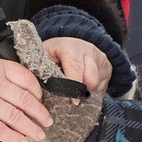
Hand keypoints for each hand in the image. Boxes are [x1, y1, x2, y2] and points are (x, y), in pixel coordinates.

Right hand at [0, 52, 50, 141]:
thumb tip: (17, 86)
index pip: (26, 78)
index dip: (38, 90)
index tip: (41, 98)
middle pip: (25, 99)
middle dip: (40, 112)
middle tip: (47, 119)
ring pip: (16, 116)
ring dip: (31, 127)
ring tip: (39, 134)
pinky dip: (12, 136)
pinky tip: (21, 140)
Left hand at [9, 22, 103, 141]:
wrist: (73, 41)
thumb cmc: (55, 52)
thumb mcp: (44, 55)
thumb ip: (41, 70)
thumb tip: (34, 91)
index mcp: (69, 47)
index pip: (75, 68)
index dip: (73, 86)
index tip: (72, 100)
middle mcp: (87, 50)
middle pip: (90, 77)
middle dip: (82, 91)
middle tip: (73, 101)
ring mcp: (99, 58)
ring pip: (98, 83)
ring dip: (88, 91)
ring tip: (77, 93)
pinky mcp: (107, 66)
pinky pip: (103, 85)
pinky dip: (94, 90)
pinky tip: (84, 87)